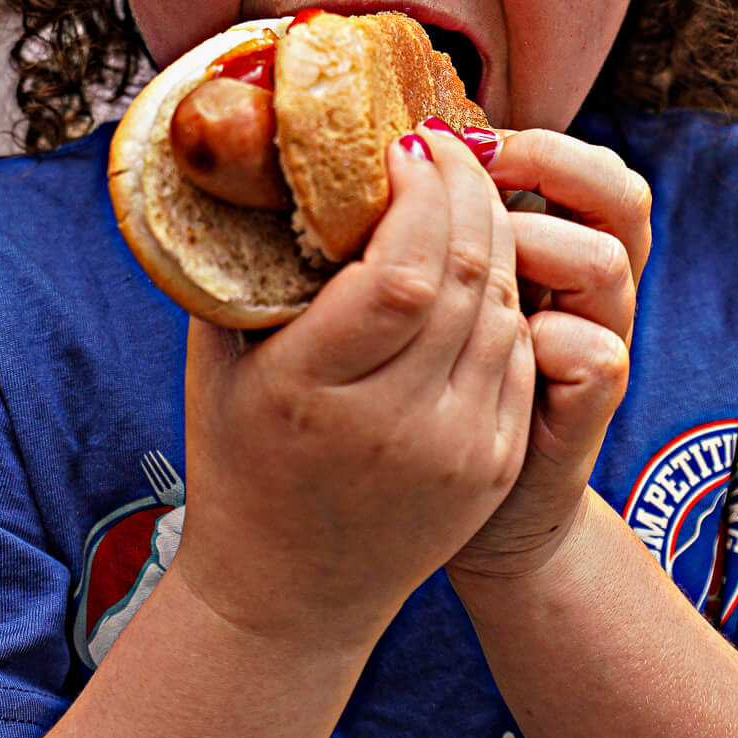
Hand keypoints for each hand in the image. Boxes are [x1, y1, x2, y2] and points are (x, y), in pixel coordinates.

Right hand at [171, 129, 536, 650]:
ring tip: (460, 194)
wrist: (287, 591)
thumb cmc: (239, 458)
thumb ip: (247, 263)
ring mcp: (455, 450)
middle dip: (463, 190)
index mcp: (312, 391)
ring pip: (503, 306)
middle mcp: (394, 425)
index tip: (403, 146)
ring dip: (491, 234)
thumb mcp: (220, 357)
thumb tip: (273, 159)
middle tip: (441, 147)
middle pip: (465, 275)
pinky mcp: (492, 464)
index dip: (419, 194)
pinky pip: (517, 352)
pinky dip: (503, 296)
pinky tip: (476, 265)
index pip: (402, 270)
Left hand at [446, 130, 649, 584]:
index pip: (589, 164)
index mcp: (562, 244)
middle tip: (476, 172)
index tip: (456, 143)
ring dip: (532, 246)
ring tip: (466, 267)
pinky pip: (594, 353)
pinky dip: (542, 339)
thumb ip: (427, 229)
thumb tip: (369, 152)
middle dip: (549, 164)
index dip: (535, 141)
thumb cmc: (429, 381)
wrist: (469, 507)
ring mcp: (599, 343)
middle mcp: (593, 287)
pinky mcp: (589, 407)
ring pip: (603, 261)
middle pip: (620, 193)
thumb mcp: (431, 291)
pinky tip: (482, 348)